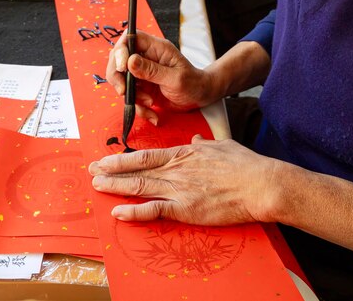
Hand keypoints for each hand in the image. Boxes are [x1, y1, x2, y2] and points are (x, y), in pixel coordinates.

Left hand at [89, 135, 280, 225]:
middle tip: (92, 171)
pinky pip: (153, 210)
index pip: (145, 155)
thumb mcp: (222, 146)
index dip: (122, 159)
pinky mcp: (185, 209)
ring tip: (97, 186)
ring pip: (139, 187)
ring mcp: (179, 190)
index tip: (106, 159)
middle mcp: (176, 170)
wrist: (260, 185)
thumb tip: (195, 141)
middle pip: (136, 170)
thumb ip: (204, 144)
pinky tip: (118, 212)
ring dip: (115, 187)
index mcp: (183, 154)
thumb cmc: (245, 165)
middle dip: (110, 171)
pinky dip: (133, 212)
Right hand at [107, 30, 215, 124]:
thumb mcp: (175, 78)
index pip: (129, 39)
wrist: (200, 97)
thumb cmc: (193, 83)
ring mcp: (143, 73)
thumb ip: (152, 70)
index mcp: (155, 48)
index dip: (120, 51)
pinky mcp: (143, 88)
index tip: (122, 68)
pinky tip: (153, 114)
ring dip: (132, 97)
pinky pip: (132, 97)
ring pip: (123, 81)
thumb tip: (130, 61)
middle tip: (124, 91)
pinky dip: (140, 108)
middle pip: (118, 60)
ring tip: (149, 103)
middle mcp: (146, 58)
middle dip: (118, 77)